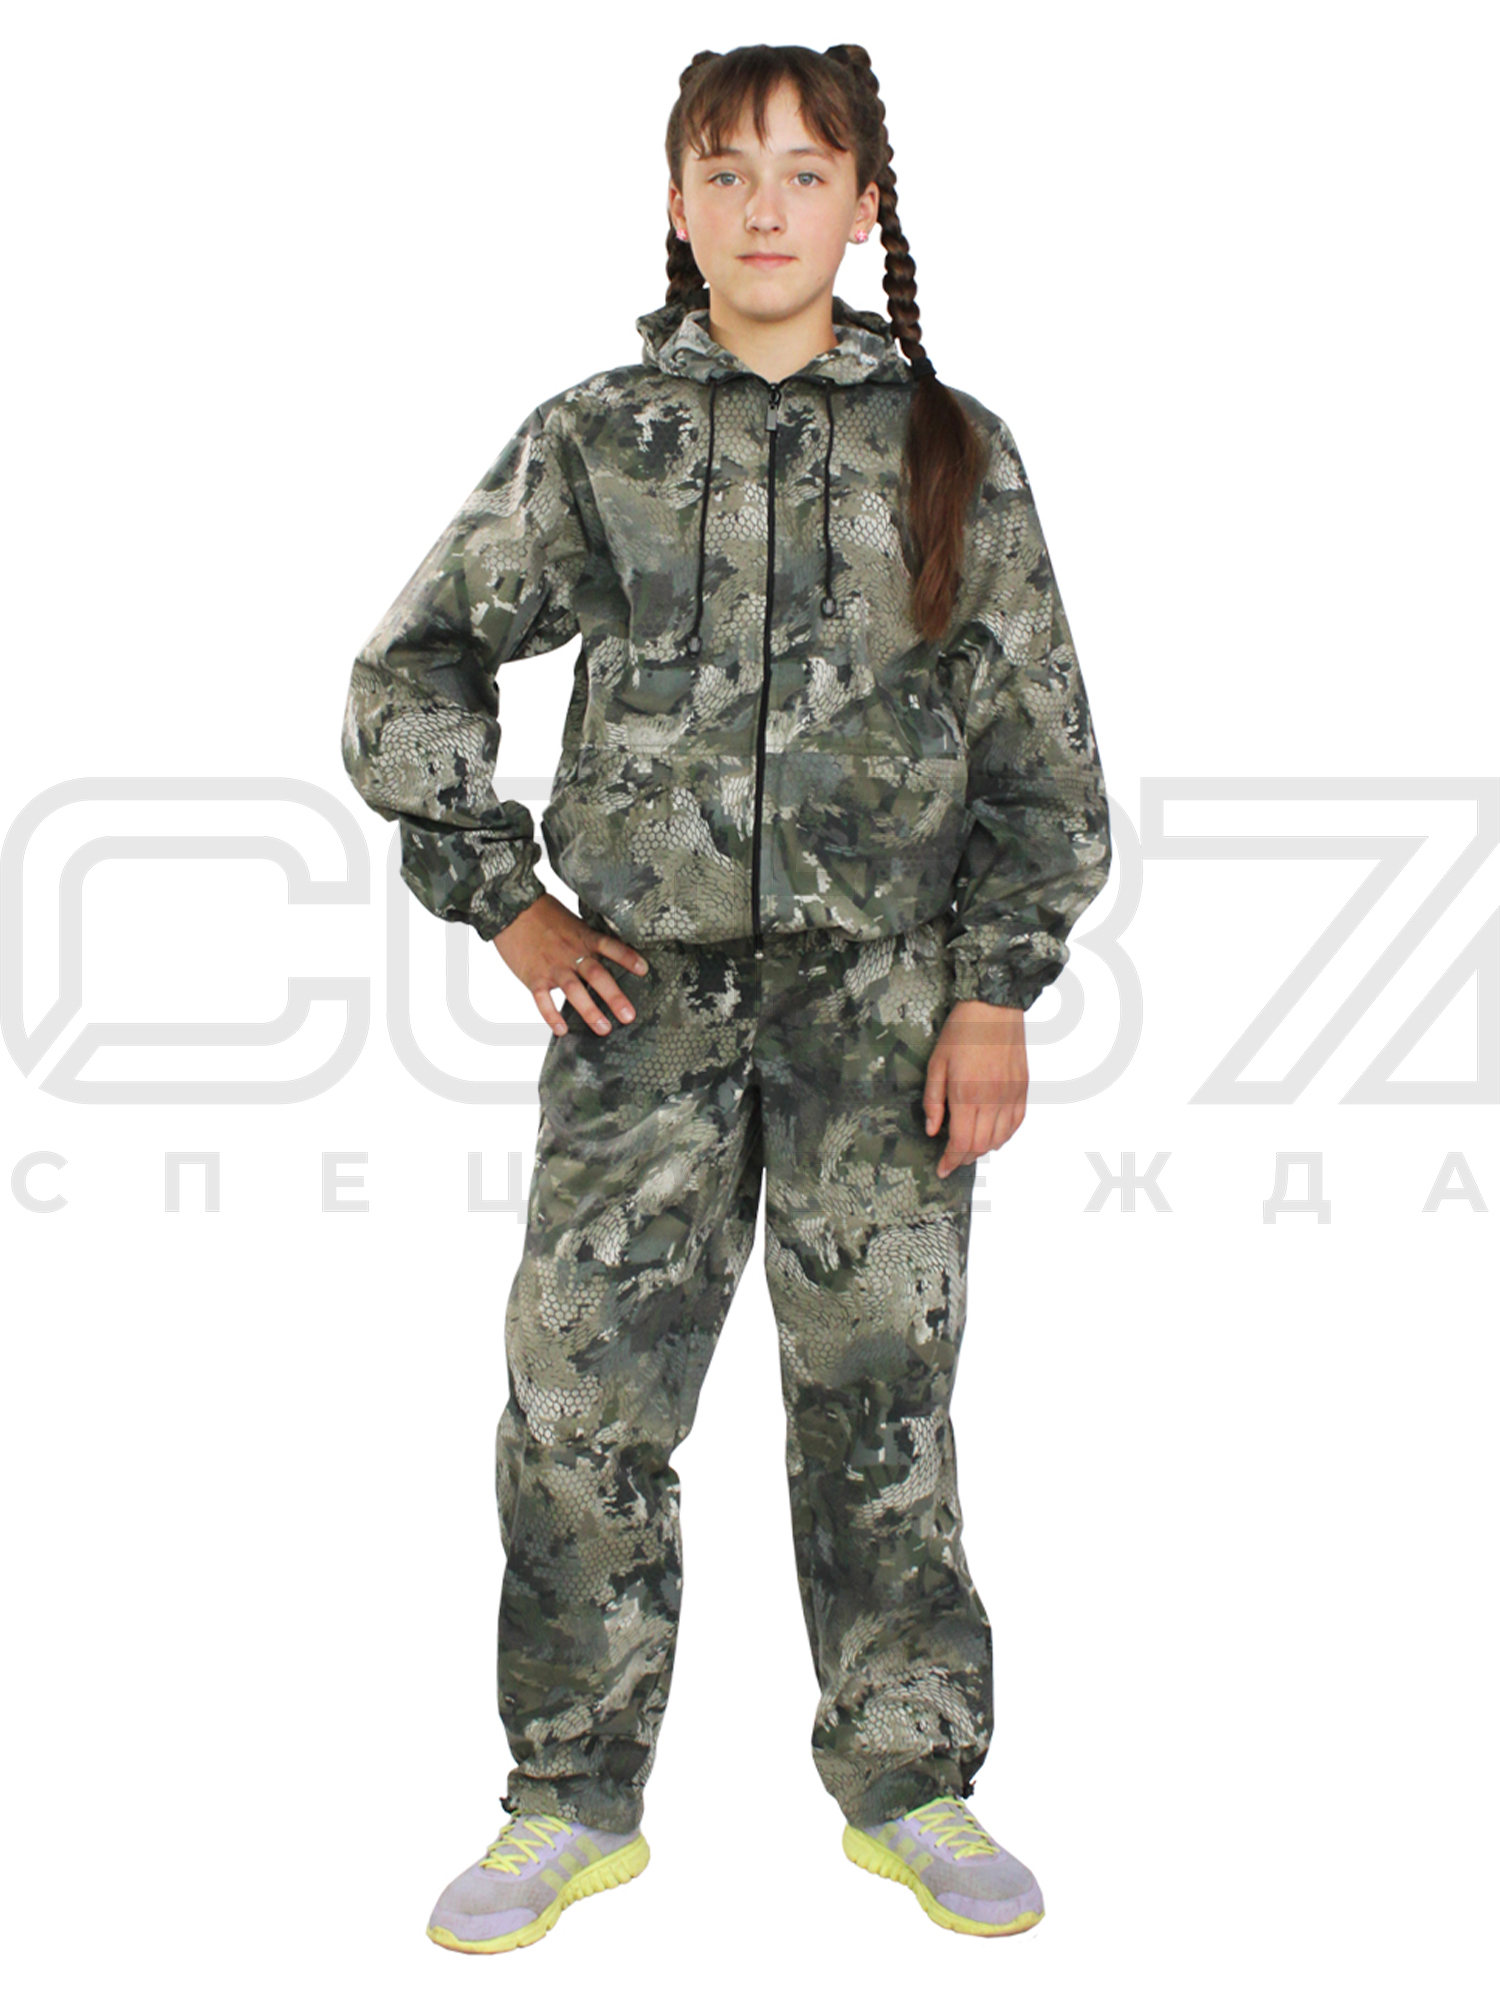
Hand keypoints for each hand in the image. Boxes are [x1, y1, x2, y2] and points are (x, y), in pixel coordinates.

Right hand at [493, 894, 648, 1036]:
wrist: (511, 909)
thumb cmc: (543, 914)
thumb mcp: (573, 921)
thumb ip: (588, 939)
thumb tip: (607, 954)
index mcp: (583, 937)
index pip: (611, 947)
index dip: (628, 957)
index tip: (644, 970)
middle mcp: (571, 953)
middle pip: (597, 975)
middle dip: (614, 997)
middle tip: (629, 1017)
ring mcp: (552, 966)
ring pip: (574, 991)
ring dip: (590, 1012)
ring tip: (604, 1029)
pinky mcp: (533, 976)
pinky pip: (543, 1000)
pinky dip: (551, 1016)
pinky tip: (562, 1030)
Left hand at [924, 1000, 1026, 1177]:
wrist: (994, 1007)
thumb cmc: (961, 1032)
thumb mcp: (937, 1064)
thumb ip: (933, 1101)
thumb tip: (933, 1131)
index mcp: (967, 1093)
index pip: (961, 1142)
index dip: (951, 1160)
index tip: (942, 1169)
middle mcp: (992, 1098)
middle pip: (981, 1145)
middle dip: (964, 1158)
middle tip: (952, 1160)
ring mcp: (1011, 1095)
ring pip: (1000, 1138)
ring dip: (984, 1150)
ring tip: (969, 1149)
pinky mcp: (1023, 1088)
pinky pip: (1016, 1123)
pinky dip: (1004, 1136)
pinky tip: (993, 1136)